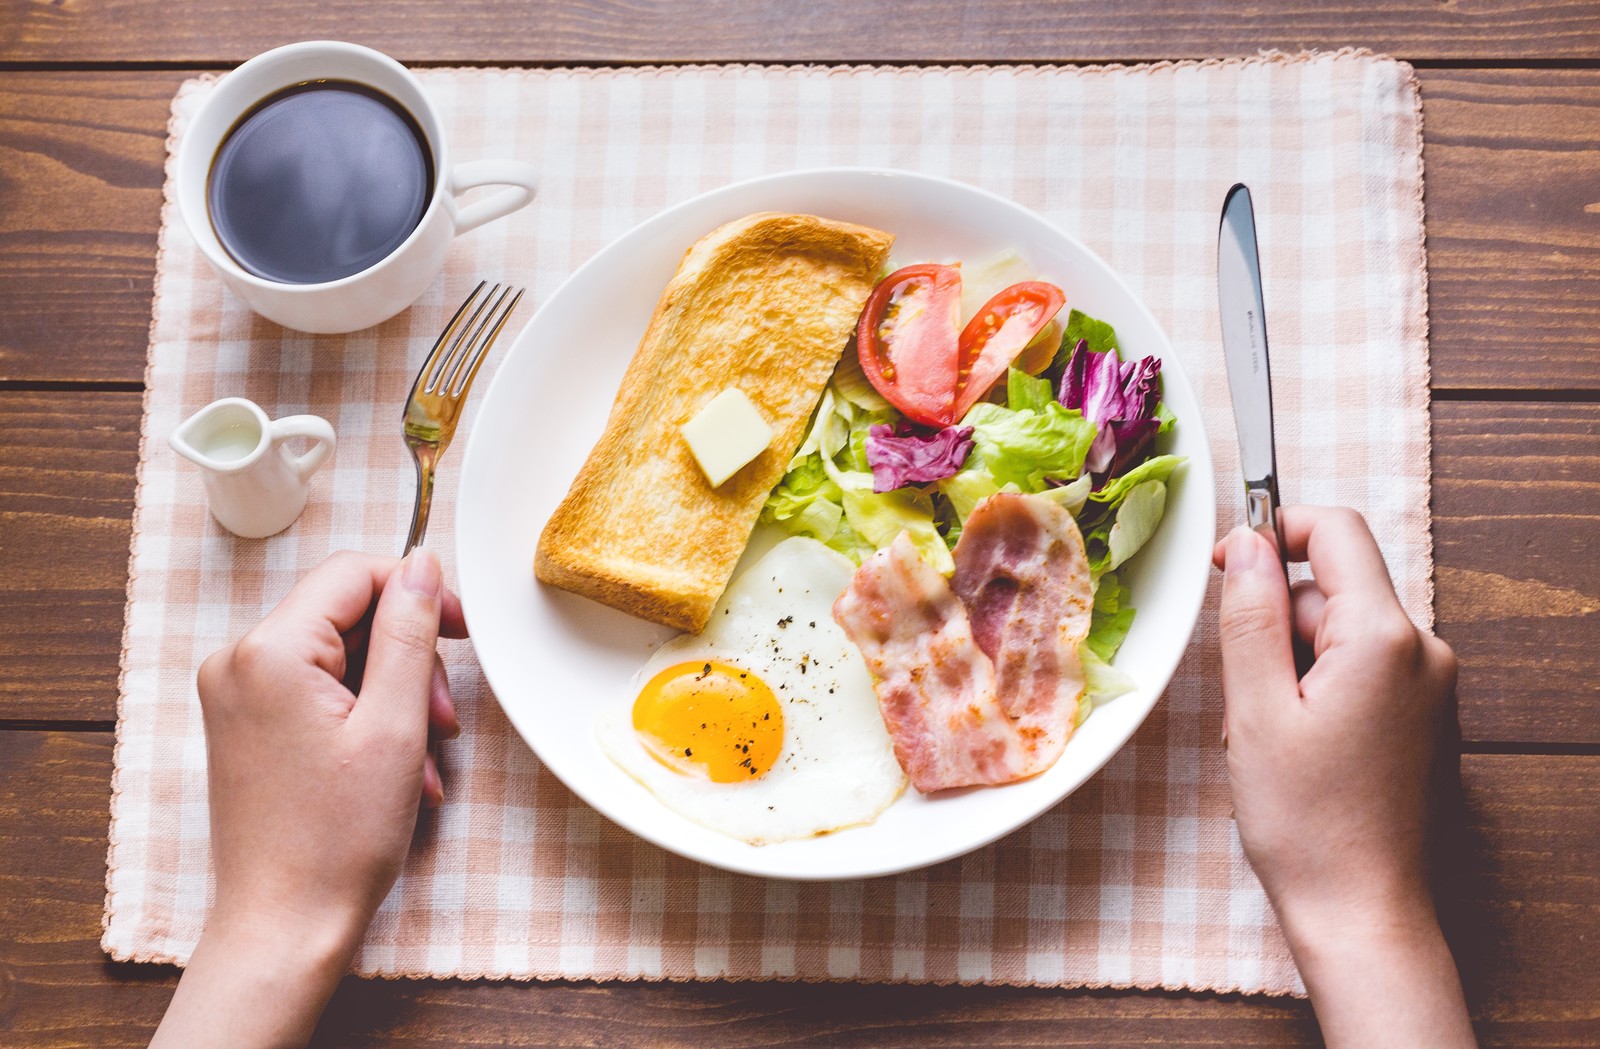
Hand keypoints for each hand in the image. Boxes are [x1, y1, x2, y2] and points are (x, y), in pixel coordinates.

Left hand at [150, 549, 466, 1048]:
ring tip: (421, 756)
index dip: (417, 592)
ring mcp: (235, 695)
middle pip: (346, 615)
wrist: (284, 924)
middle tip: (442, 718)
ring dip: (393, 695)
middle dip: (407, 658)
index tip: (462, 631)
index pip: (353, 574)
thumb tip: (423, 565)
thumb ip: (410, 633)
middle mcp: (238, 662)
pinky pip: (316, 690)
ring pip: (338, 656)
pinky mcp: (244, 725)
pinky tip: (394, 768)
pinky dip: (363, 717)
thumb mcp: (396, 725)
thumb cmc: (337, 839)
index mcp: (270, 651)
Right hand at [1216, 506, 1474, 1048]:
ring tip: (1270, 728)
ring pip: (1345, 628)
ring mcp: (1433, 684)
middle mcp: (1424, 651)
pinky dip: (1320, 683)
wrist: (1362, 910)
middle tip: (1244, 688)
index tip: (1225, 561)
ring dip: (1295, 657)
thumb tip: (1243, 544)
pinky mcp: (1426, 713)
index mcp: (1385, 639)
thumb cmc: (1306, 822)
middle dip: (1278, 616)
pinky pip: (1363, 665)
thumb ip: (1250, 615)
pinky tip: (1298, 740)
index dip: (1273, 529)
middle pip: (1335, 585)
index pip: (1335, 531)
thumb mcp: (1255, 709)